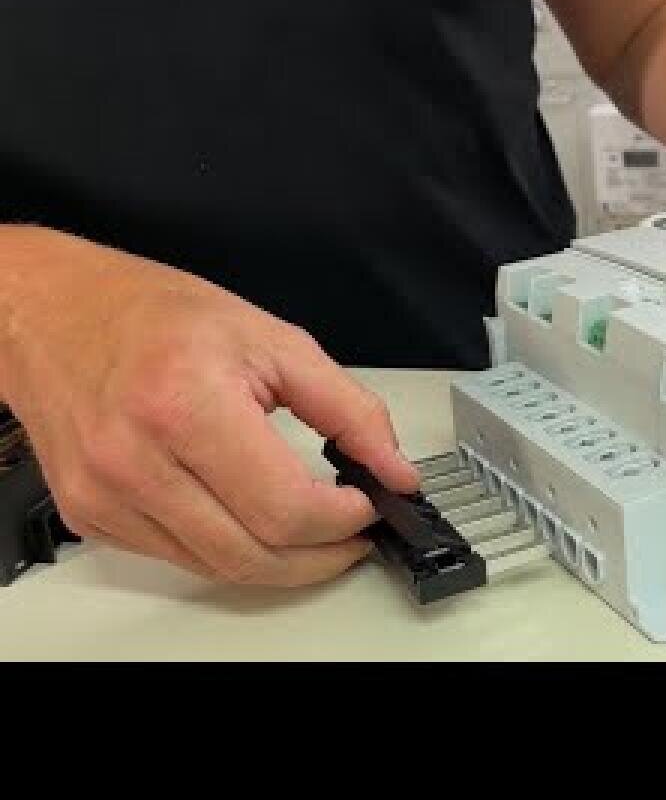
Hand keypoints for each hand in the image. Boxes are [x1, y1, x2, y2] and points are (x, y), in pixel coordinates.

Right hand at [0, 228, 420, 585]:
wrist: (54, 313)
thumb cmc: (154, 315)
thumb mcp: (274, 340)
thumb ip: (349, 409)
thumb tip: (393, 466)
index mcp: (185, 404)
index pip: (285, 508)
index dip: (345, 519)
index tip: (372, 502)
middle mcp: (135, 460)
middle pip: (255, 554)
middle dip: (323, 555)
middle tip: (356, 532)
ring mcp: (106, 497)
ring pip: (220, 569)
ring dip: (282, 563)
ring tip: (318, 533)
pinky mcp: (91, 518)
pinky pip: (180, 559)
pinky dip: (231, 549)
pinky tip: (255, 522)